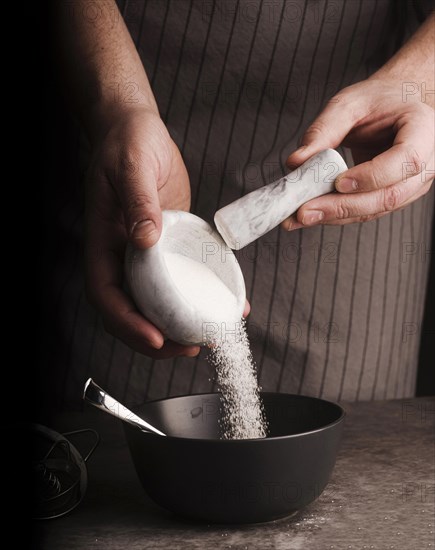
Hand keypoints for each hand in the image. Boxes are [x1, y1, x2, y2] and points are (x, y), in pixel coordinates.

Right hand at [85, 106, 200, 357]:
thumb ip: (138, 201)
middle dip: (156, 339)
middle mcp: (122, 256)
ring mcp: (145, 255)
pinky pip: (180, 280)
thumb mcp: (131, 166)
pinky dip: (199, 297)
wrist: (139, 131)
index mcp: (103, 243)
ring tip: (210, 335)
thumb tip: (146, 241)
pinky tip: (227, 304)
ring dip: (179, 326)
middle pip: (130, 312)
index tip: (156, 337)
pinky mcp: (168, 247)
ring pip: (156, 303)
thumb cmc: (127, 143)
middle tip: (192, 346)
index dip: (127, 324)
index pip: (106, 296)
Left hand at [283, 78, 433, 228]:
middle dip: (343, 206)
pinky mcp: (393, 198)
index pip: (405, 160)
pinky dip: (337, 215)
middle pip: (389, 195)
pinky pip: (366, 212)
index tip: (338, 182)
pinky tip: (311, 214)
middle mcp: (426, 163)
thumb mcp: (349, 104)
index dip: (372, 176)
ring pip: (376, 210)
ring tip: (300, 217)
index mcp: (423, 130)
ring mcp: (412, 185)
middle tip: (304, 211)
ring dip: (336, 216)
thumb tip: (296, 162)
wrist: (394, 106)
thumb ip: (323, 131)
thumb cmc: (378, 101)